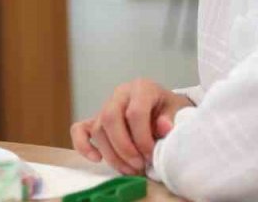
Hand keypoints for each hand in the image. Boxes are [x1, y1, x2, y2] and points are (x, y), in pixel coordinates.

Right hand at [70, 79, 192, 174]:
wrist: (163, 108)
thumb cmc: (169, 111)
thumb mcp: (178, 111)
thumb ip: (171, 119)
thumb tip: (163, 127)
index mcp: (141, 88)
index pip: (134, 112)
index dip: (142, 138)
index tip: (151, 156)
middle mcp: (120, 94)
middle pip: (110, 118)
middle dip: (123, 147)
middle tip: (138, 166)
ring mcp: (105, 106)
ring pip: (98, 129)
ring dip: (111, 154)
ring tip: (129, 170)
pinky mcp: (95, 119)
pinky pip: (79, 130)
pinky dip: (83, 145)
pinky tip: (96, 159)